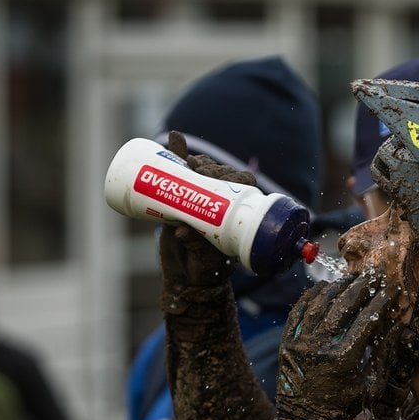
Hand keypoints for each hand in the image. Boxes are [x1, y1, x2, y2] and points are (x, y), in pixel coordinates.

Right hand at [157, 130, 257, 290]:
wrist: (188, 279)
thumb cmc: (203, 272)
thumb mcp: (203, 259)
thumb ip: (193, 246)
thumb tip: (180, 232)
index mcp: (235, 216)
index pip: (242, 185)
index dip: (232, 176)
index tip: (216, 174)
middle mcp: (220, 205)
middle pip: (221, 175)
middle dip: (211, 168)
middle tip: (198, 166)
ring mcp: (201, 201)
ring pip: (204, 173)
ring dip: (197, 162)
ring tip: (189, 160)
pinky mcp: (182, 201)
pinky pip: (183, 174)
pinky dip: (178, 154)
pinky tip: (175, 140)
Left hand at [276, 272, 398, 419]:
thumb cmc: (342, 406)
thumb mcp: (370, 386)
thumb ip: (384, 355)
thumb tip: (398, 326)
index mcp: (343, 358)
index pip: (367, 319)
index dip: (382, 300)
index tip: (392, 289)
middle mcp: (319, 346)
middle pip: (343, 305)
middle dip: (361, 286)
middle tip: (374, 275)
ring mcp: (300, 342)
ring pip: (319, 303)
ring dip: (338, 287)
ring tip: (352, 278)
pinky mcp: (287, 341)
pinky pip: (298, 310)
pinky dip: (311, 295)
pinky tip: (324, 287)